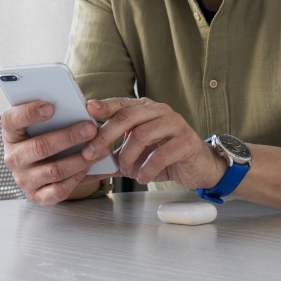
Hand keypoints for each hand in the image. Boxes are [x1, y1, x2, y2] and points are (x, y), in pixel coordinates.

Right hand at [0, 101, 106, 204]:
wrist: (42, 164)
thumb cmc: (45, 134)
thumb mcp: (43, 121)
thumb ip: (54, 111)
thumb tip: (79, 105)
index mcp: (11, 133)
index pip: (11, 120)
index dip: (29, 112)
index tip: (51, 106)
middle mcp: (13, 157)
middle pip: (39, 147)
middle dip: (68, 137)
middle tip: (90, 128)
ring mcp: (23, 179)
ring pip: (54, 170)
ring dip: (80, 158)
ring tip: (99, 148)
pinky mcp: (36, 196)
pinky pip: (59, 190)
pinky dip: (78, 177)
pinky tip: (90, 165)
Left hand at [81, 98, 225, 189]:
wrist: (197, 167)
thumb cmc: (164, 156)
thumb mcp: (135, 155)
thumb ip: (111, 158)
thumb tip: (82, 169)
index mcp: (146, 108)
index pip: (121, 103)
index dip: (104, 106)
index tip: (87, 109)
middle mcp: (160, 111)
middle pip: (127, 117)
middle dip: (106, 136)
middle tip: (92, 154)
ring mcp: (175, 124)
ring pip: (142, 135)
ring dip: (127, 156)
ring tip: (126, 170)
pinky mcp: (187, 142)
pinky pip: (160, 155)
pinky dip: (146, 169)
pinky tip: (142, 177)